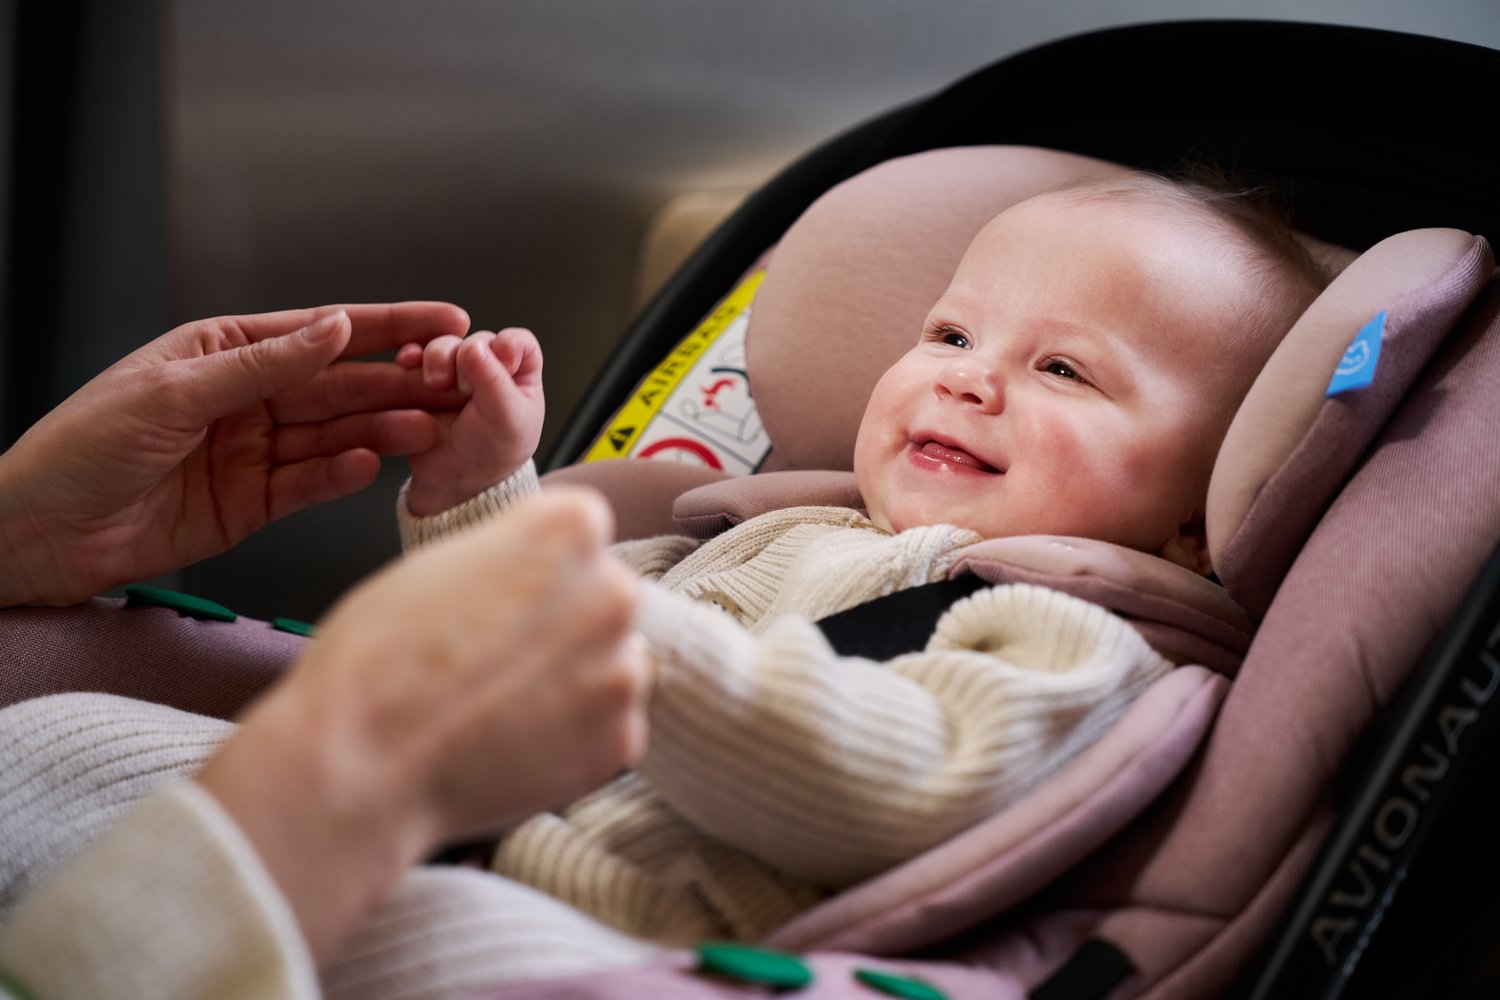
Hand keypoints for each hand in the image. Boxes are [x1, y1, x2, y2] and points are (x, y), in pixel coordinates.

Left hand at [0, 303, 470, 606]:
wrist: (40, 535)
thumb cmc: (80, 449)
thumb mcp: (173, 392)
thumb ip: (263, 364)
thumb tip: (332, 328)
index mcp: (224, 350)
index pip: (319, 332)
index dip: (386, 326)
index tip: (444, 321)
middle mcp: (246, 397)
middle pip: (338, 385)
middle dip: (398, 383)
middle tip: (453, 385)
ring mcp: (253, 451)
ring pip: (334, 435)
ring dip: (381, 431)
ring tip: (426, 430)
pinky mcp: (253, 503)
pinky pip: (310, 484)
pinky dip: (341, 476)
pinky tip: (369, 468)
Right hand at [197, 487, 649, 958]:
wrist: (361, 767)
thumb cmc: (378, 661)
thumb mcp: (440, 561)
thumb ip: (510, 555)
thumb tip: (533, 574)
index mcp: (570, 528)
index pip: (579, 534)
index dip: (536, 570)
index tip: (508, 596)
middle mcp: (613, 591)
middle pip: (602, 599)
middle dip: (563, 626)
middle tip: (500, 658)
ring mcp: (623, 670)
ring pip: (610, 667)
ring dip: (572, 683)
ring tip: (500, 706)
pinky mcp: (622, 740)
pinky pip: (608, 730)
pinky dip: (573, 740)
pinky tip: (513, 744)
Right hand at [395, 327, 544, 514]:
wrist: (455, 482)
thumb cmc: (492, 454)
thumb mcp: (506, 420)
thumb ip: (494, 383)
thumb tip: (474, 348)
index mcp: (520, 374)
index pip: (517, 342)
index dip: (507, 346)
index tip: (499, 361)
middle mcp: (488, 367)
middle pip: (474, 340)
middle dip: (463, 356)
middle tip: (458, 385)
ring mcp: (455, 372)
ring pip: (443, 344)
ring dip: (436, 356)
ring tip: (435, 383)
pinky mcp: (424, 378)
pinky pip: (416, 356)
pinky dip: (411, 355)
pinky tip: (407, 363)